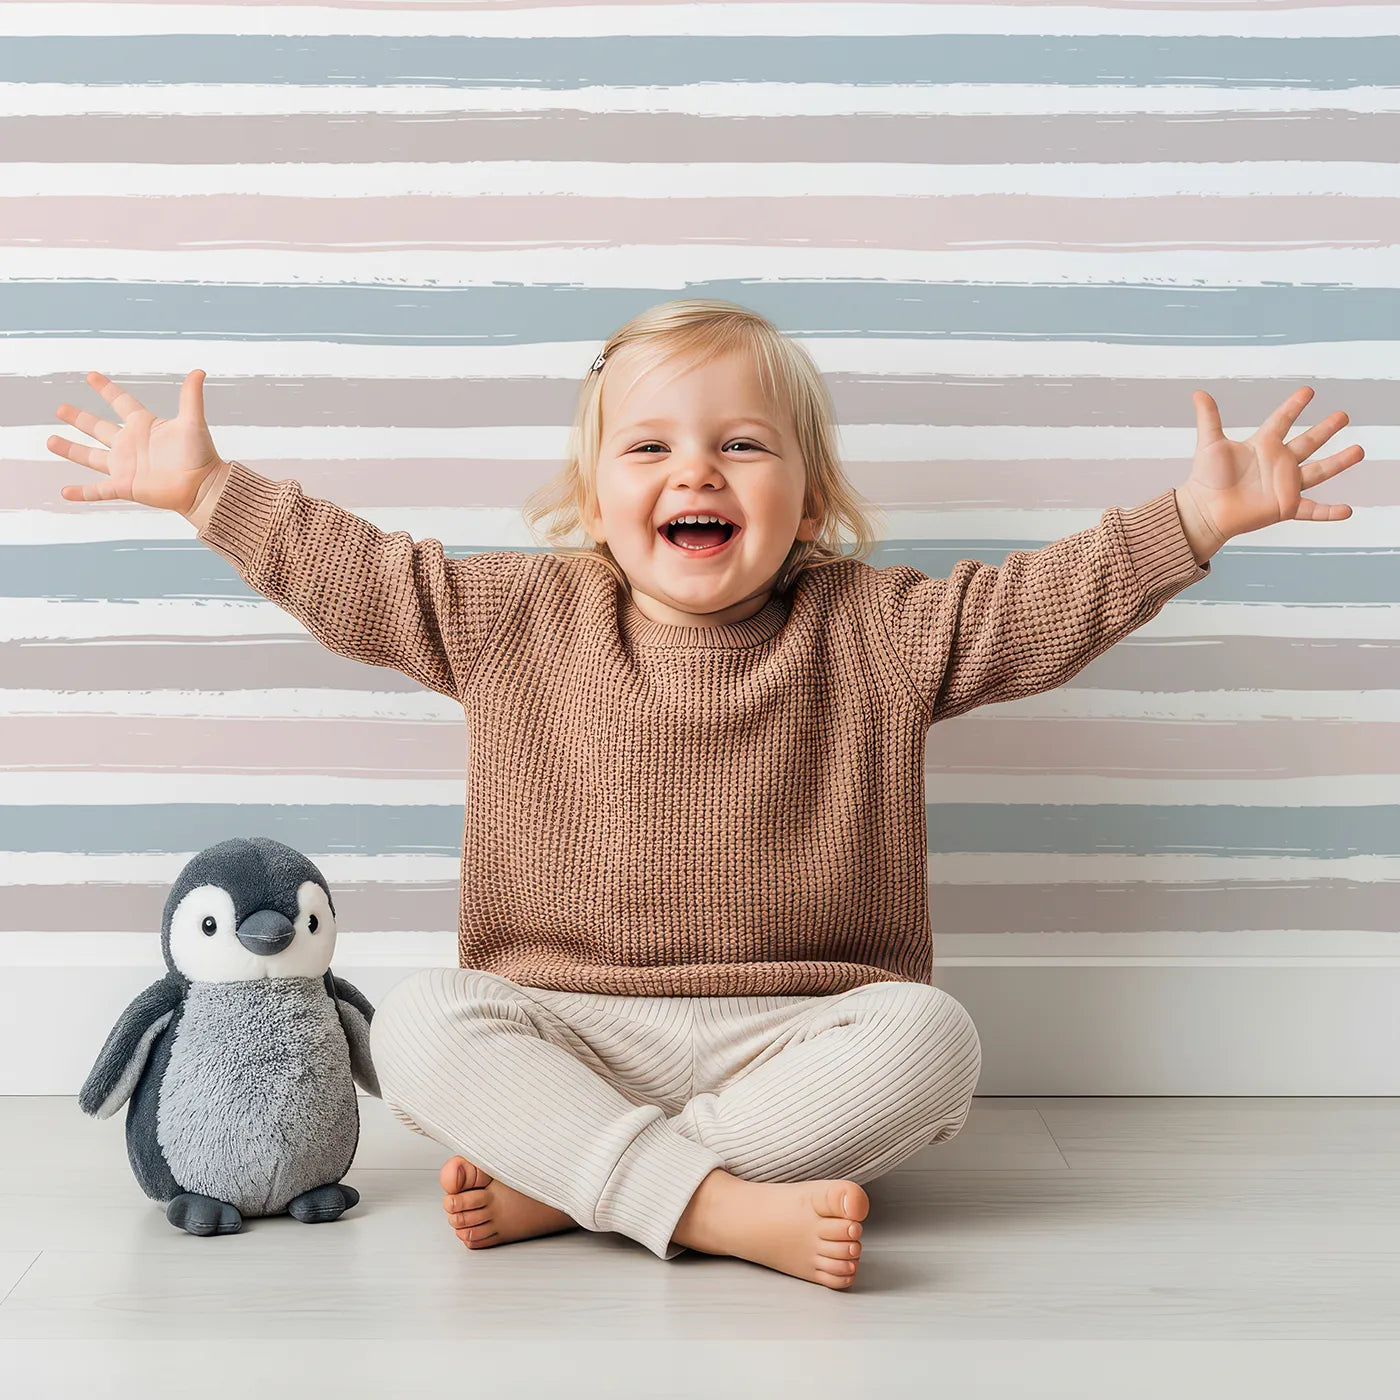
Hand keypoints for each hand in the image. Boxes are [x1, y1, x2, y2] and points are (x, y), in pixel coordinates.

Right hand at [47, 369, 229, 521]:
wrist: (203, 486)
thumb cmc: (200, 454)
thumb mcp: (193, 422)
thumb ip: (191, 397)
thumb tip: (199, 371)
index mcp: (143, 425)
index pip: (120, 402)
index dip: (106, 389)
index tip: (90, 376)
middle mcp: (130, 444)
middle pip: (98, 428)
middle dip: (79, 418)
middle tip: (60, 408)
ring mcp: (125, 466)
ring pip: (91, 456)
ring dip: (70, 449)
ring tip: (50, 441)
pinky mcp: (125, 486)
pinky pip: (99, 490)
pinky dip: (82, 492)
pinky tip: (64, 492)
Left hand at [1175, 386, 1364, 560]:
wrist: (1203, 510)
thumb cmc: (1205, 478)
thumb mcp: (1209, 443)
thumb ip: (1209, 418)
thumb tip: (1198, 392)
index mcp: (1262, 445)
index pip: (1282, 420)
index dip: (1294, 406)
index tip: (1308, 391)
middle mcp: (1277, 463)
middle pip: (1307, 442)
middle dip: (1325, 429)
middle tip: (1343, 415)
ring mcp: (1284, 485)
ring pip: (1318, 471)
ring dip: (1338, 462)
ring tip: (1359, 450)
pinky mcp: (1285, 507)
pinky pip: (1312, 510)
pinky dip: (1329, 512)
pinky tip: (1347, 510)